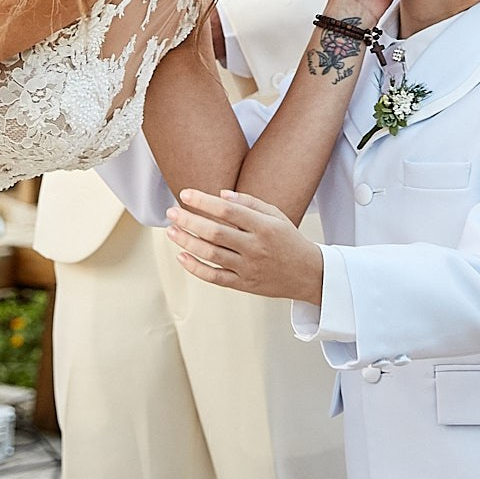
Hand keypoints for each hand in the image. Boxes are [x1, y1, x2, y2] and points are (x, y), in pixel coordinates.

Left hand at [167, 188, 323, 301]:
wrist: (308, 274)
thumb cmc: (288, 239)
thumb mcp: (276, 215)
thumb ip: (250, 202)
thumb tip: (220, 194)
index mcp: (265, 226)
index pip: (228, 210)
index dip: (204, 201)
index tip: (185, 194)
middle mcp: (255, 247)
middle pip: (215, 232)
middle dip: (189, 220)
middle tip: (171, 211)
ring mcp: (248, 268)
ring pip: (211, 254)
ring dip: (187, 242)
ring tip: (171, 230)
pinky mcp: (244, 285)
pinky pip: (215, 277)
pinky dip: (196, 268)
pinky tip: (181, 256)